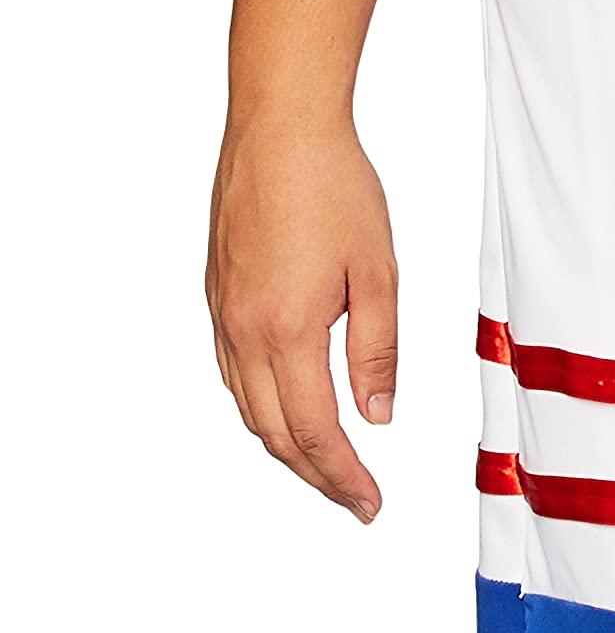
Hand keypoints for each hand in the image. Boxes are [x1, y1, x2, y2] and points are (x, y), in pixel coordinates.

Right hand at [207, 118, 398, 521]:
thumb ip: (378, 351)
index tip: (369, 503)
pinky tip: (284, 402)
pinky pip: (232, 369)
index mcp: (287, 331)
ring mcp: (223, 313)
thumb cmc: (334, 188)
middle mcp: (244, 331)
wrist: (280, 128)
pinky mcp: (218, 294)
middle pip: (274, 431)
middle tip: (354, 496)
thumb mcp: (379, 272)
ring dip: (285, 442)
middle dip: (316, 473)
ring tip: (326, 461)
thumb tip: (378, 416)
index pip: (314, 431)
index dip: (343, 476)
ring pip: (246, 405)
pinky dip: (259, 402)